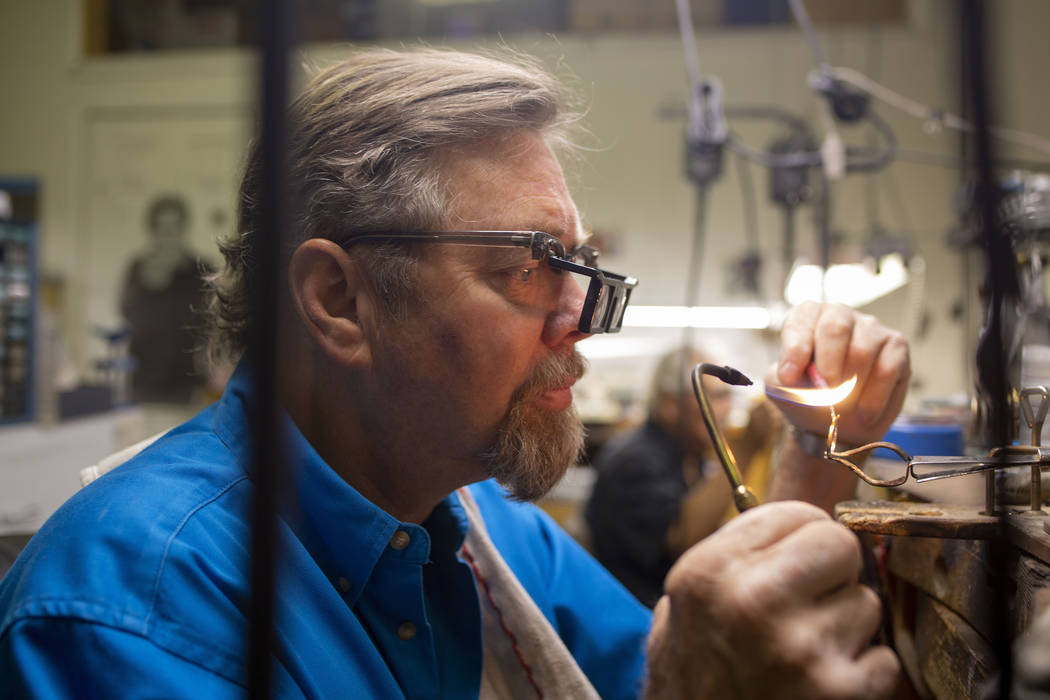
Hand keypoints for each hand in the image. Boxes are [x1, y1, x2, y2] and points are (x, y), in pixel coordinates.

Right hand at [645, 501, 898, 699]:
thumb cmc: (690, 676)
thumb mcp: (682, 604)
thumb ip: (731, 558)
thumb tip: (796, 521)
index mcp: (711, 571)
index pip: (795, 514)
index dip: (800, 537)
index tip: (795, 558)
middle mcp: (754, 601)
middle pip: (840, 543)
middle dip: (833, 568)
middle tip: (813, 596)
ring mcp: (801, 648)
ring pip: (866, 602)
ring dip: (845, 624)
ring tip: (806, 649)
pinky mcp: (838, 691)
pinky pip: (883, 659)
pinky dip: (862, 672)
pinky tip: (823, 680)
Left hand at [773, 302, 909, 445]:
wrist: (836, 421)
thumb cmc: (807, 396)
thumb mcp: (784, 388)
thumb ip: (783, 378)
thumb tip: (793, 374)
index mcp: (808, 316)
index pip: (802, 319)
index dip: (796, 349)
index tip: (789, 377)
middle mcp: (840, 314)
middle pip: (835, 328)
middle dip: (827, 365)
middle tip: (824, 392)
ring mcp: (871, 328)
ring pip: (862, 350)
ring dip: (849, 386)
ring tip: (842, 406)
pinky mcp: (897, 347)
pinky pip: (886, 370)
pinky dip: (873, 398)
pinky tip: (864, 414)